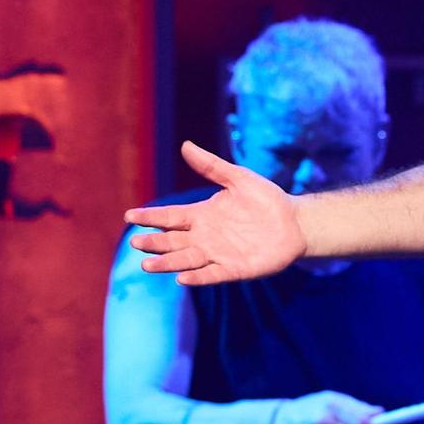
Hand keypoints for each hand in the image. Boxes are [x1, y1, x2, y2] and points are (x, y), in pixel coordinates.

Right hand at [125, 142, 307, 285]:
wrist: (294, 222)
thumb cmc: (265, 199)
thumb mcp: (238, 178)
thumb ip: (211, 166)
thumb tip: (185, 145)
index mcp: (201, 215)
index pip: (169, 217)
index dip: (150, 218)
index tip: (130, 217)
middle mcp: (204, 236)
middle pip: (172, 241)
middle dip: (153, 243)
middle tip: (136, 243)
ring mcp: (217, 254)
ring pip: (185, 260)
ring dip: (167, 263)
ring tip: (147, 265)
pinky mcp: (234, 269)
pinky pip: (211, 274)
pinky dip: (197, 277)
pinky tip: (182, 278)